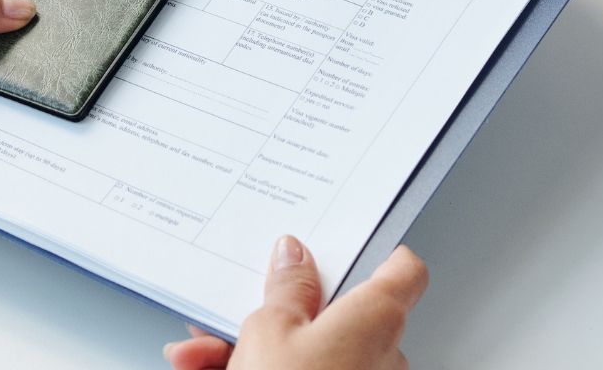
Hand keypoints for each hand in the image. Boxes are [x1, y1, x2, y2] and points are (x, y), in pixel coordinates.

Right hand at [163, 236, 428, 369]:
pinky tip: (214, 369)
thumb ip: (286, 287)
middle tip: (235, 313)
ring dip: (255, 350)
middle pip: (337, 317)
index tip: (352, 245)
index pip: (402, 272)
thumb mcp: (269, 329)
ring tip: (201, 355)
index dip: (378, 253)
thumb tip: (295, 256)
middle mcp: (382, 358)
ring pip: (310, 355)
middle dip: (279, 314)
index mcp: (376, 320)